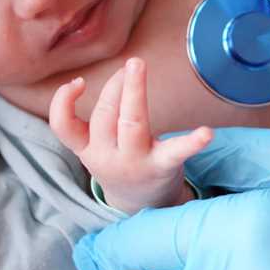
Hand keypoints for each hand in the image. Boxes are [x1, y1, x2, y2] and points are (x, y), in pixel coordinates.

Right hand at [50, 57, 212, 212]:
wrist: (141, 205)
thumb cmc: (119, 162)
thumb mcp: (94, 147)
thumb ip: (93, 120)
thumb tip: (115, 74)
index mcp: (87, 149)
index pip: (64, 127)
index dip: (63, 102)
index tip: (79, 81)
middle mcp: (106, 157)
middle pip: (105, 116)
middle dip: (115, 86)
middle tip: (131, 64)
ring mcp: (134, 163)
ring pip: (131, 123)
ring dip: (134, 92)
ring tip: (137, 66)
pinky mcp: (162, 168)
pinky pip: (175, 152)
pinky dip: (192, 142)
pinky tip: (206, 133)